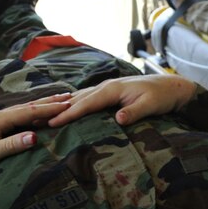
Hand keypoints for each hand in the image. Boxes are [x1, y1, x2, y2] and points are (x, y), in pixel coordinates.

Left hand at [0, 93, 71, 178]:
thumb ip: (11, 144)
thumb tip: (35, 136)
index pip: (29, 113)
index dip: (49, 109)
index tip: (68, 105)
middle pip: (28, 107)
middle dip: (49, 102)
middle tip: (69, 97)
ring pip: (23, 110)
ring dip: (42, 106)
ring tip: (58, 101)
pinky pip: (18, 116)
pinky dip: (32, 113)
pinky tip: (37, 113)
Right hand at [48, 75, 197, 127]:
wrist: (171, 87)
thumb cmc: (160, 97)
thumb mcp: (150, 106)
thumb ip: (133, 112)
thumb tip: (118, 119)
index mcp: (112, 89)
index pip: (86, 103)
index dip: (68, 114)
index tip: (52, 123)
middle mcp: (105, 86)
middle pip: (77, 99)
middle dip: (57, 109)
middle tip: (36, 120)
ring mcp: (106, 87)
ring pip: (80, 97)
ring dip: (62, 106)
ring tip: (44, 115)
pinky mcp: (109, 91)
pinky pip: (87, 97)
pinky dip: (74, 103)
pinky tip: (65, 108)